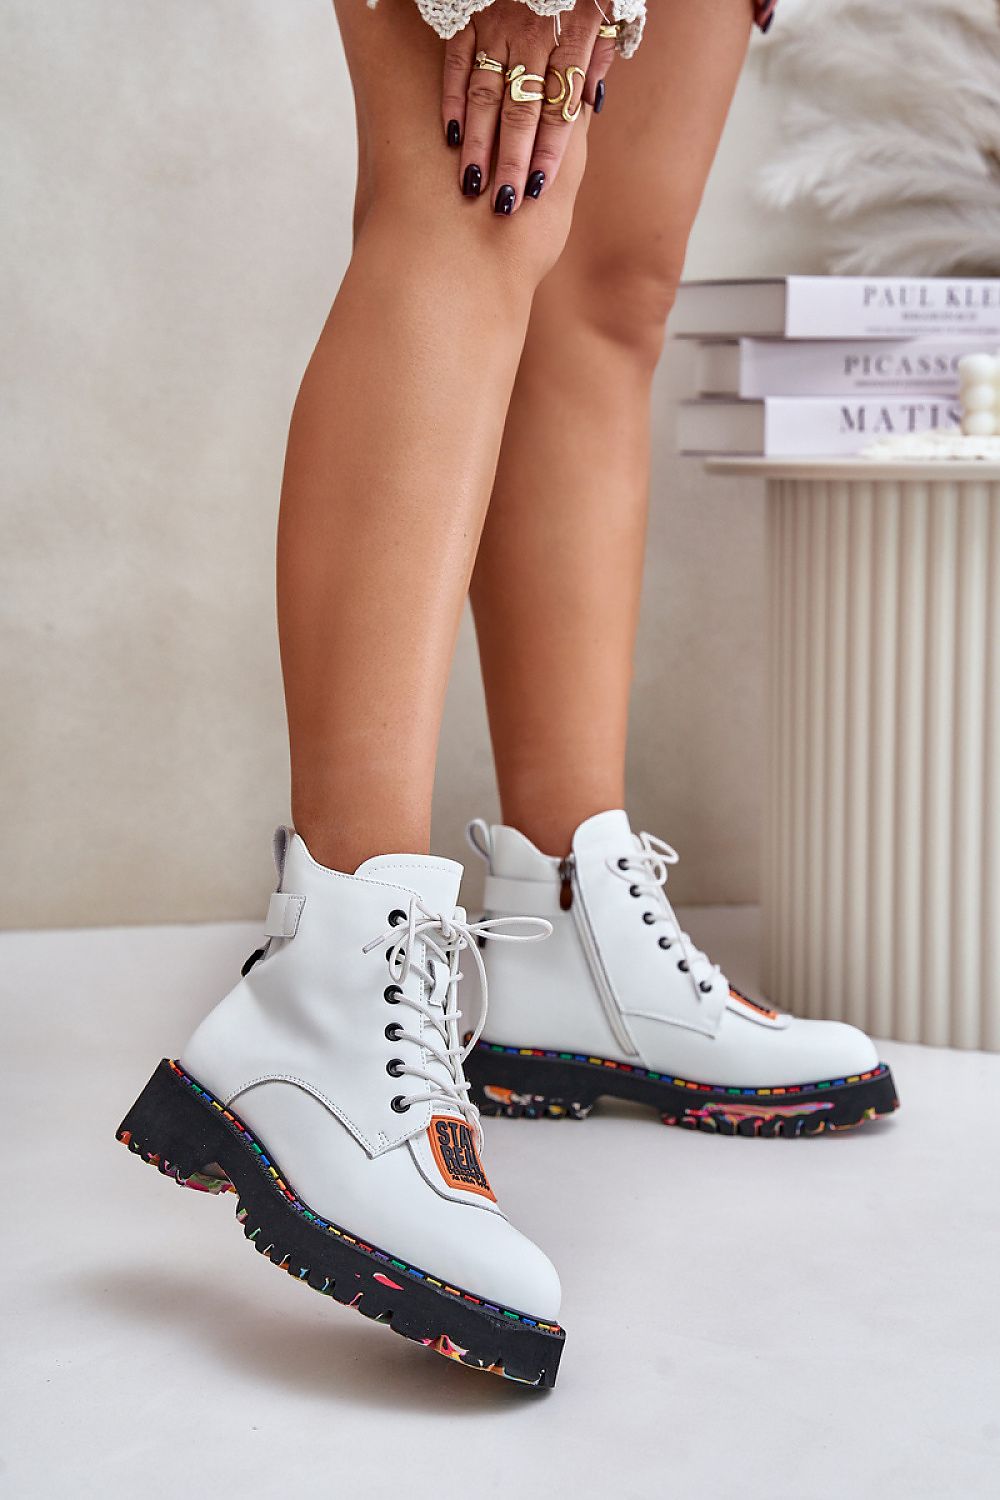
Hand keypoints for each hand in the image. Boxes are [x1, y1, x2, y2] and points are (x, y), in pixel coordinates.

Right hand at [441, 0, 615, 212]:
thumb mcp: (604, 8)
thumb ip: (599, 52)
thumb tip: (594, 100)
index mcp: (572, 37)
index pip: (561, 106)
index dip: (550, 149)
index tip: (538, 186)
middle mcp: (534, 35)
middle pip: (522, 109)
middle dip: (512, 159)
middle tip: (504, 204)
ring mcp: (497, 26)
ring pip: (486, 93)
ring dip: (479, 142)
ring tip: (473, 185)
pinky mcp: (468, 17)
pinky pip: (457, 63)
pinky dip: (451, 100)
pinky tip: (450, 138)